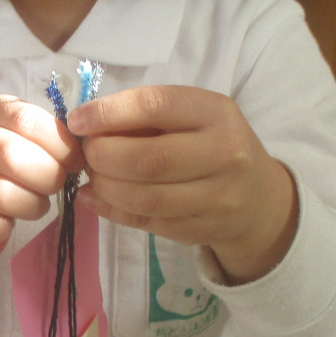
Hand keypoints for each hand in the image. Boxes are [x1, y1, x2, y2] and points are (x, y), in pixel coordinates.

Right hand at [0, 95, 82, 293]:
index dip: (58, 143)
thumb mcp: (24, 142)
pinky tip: (6, 224)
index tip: (75, 162)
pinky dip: (3, 230)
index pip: (23, 118)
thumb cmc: (2, 170)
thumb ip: (49, 139)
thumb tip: (81, 152)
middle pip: (9, 154)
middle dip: (46, 176)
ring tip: (35, 205)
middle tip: (55, 186)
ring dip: (30, 205)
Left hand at [68, 85, 298, 284]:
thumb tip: (84, 125)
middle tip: (87, 154)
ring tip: (91, 176)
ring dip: (105, 187)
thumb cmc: (213, 143)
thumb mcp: (192, 116)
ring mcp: (217, 198)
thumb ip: (145, 116)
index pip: (155, 106)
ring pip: (146, 198)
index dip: (109, 113)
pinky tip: (93, 198)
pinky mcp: (202, 230)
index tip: (77, 121)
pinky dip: (112, 210)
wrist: (258, 198)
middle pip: (149, 159)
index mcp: (217, 112)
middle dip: (104, 156)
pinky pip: (147, 222)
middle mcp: (224, 154)